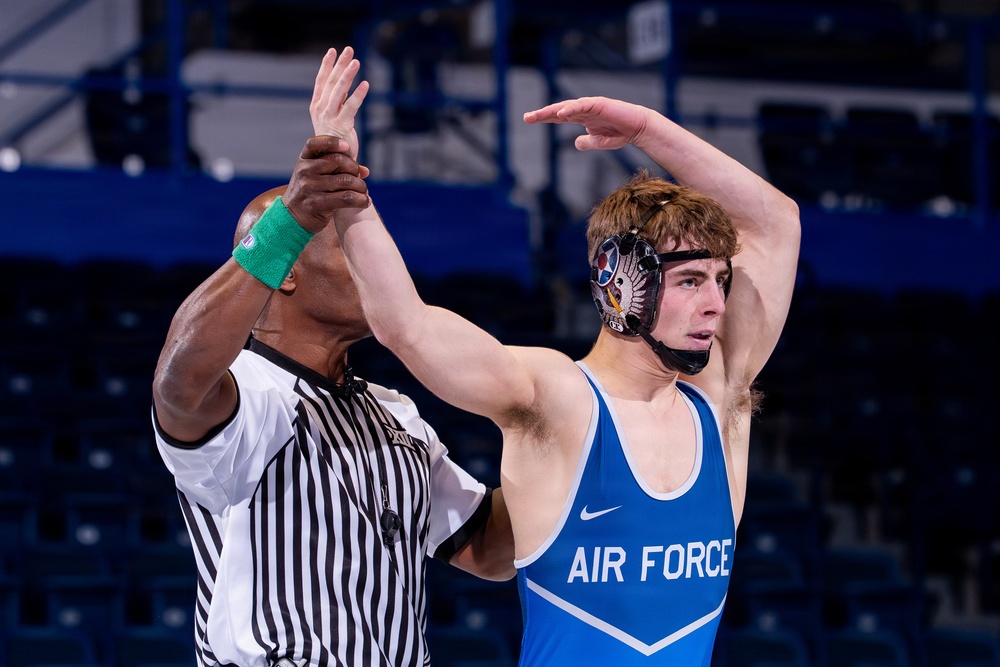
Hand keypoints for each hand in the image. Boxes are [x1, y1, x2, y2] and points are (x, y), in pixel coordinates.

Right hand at [284, 136, 369, 233]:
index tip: (347, 146)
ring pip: (346, 180)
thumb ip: (337, 169)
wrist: (292, 218)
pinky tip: (366, 201)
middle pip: (338, 160)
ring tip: (363, 191)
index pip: (315, 143)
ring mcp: (309, 187)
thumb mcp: (315, 177)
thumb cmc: (310, 194)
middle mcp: (304, 171)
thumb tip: (365, 171)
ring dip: (361, 186)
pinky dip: (361, 199)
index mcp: (303, 160)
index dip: (332, 142)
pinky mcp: (317, 204)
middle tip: (359, 178)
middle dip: (354, 168)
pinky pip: (347, 198)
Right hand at [309, 46, 369, 159]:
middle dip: (339, 64)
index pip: (321, 81)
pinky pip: (350, 107)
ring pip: (338, 90)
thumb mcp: (333, 116)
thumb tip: (345, 81)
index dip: (326, 65)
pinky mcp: (340, 126)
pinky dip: (358, 95)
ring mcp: (329, 117)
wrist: (332, 162)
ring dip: (347, 74)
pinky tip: (366, 84)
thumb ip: (338, 100)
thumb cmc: (335, 139)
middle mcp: (320, 109)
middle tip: (348, 49)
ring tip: (356, 61)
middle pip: (331, 81)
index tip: (332, 51)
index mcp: (316, 106)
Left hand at [523, 96, 649, 151]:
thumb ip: (586, 142)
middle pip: (559, 110)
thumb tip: (576, 143)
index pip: (558, 116)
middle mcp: (583, 109)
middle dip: (543, 113)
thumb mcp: (598, 141)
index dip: (544, 117)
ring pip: (567, 106)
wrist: (637, 128)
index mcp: (581, 117)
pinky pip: (582, 105)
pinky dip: (571, 108)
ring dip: (553, 110)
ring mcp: (590, 105)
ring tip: (539, 115)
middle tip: (527, 117)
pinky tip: (561, 113)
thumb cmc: (619, 133)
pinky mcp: (599, 104)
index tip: (529, 119)